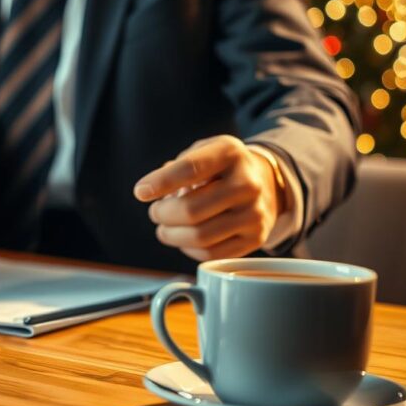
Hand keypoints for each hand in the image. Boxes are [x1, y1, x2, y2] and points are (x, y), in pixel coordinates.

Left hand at [133, 135, 284, 260]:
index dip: (160, 182)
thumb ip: (175, 168)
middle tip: (155, 212)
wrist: (264, 183)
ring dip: (171, 235)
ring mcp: (255, 213)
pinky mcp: (256, 238)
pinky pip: (211, 253)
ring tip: (164, 227)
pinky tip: (184, 238)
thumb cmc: (219, 169)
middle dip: (162, 214)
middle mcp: (248, 183)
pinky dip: (188, 249)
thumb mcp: (202, 153)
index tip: (140, 192)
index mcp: (230, 153)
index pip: (190, 169)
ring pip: (199, 236)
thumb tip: (148, 190)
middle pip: (190, 210)